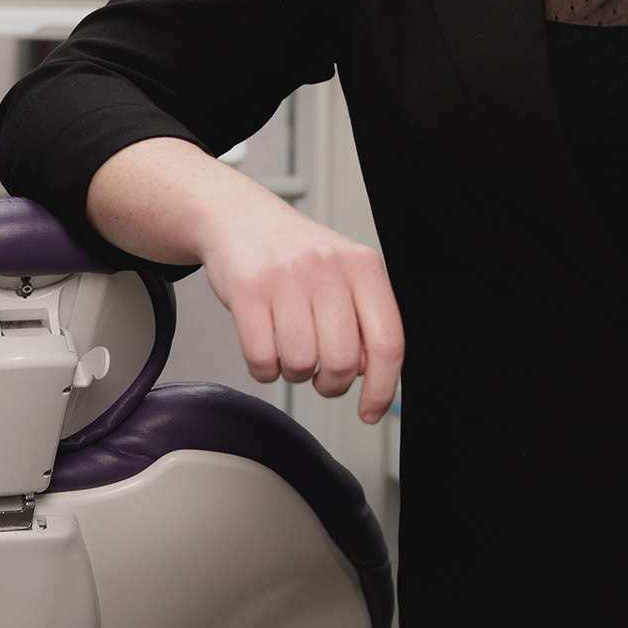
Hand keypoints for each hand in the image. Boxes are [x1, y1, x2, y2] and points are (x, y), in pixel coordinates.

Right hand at [86, 138, 403, 425]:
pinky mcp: (247, 290)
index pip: (388, 342)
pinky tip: (267, 351)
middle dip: (330, 383)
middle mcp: (328, 269)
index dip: (382, 388)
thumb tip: (368, 372)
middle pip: (343, 362)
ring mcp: (287, 278)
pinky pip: (262, 359)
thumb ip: (362, 318)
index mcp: (364, 267)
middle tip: (321, 375)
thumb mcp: (342, 273)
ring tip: (290, 350)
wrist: (239, 216)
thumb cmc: (294, 253)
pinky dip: (264, 370)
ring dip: (294, 373)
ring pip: (301, 364)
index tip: (370, 411)